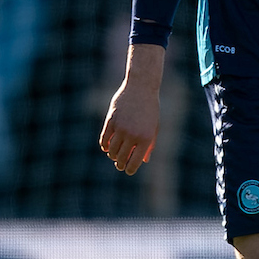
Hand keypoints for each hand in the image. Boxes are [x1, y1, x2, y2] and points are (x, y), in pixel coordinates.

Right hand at [100, 44, 164, 175]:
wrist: (141, 88)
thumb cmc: (150, 109)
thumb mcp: (154, 127)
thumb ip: (149, 145)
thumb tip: (143, 161)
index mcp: (145, 139)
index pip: (134, 163)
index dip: (130, 169)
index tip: (128, 171)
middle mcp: (132, 135)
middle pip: (121, 158)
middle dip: (120, 164)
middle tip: (120, 165)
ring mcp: (120, 128)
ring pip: (111, 150)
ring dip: (112, 155)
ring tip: (114, 156)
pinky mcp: (110, 120)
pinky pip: (104, 139)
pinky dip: (105, 145)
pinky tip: (107, 147)